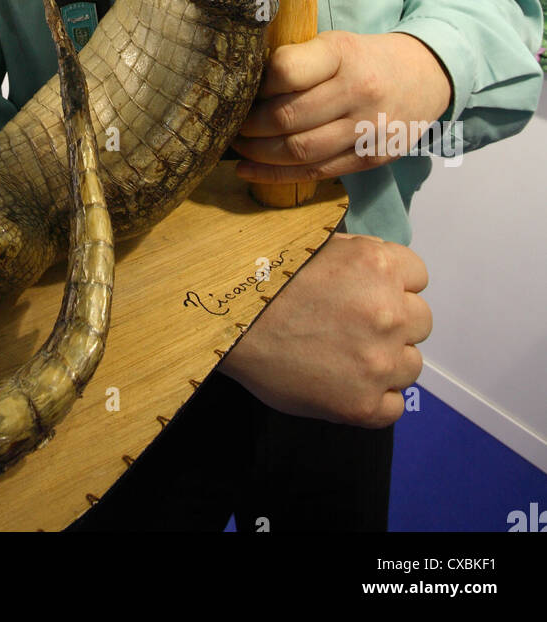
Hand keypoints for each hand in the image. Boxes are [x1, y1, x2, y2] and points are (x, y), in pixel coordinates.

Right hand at [219, 233, 431, 426]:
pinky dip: (375, 399)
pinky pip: (394, 406)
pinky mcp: (365, 406)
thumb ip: (361, 256)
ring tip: (346, 356)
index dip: (394, 284)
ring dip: (387, 361)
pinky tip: (345, 384)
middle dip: (395, 322)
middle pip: (421, 320)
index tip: (370, 293)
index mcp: (379, 266)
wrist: (231, 326)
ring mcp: (380, 363)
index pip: (418, 276)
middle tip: (355, 326)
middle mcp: (390, 312)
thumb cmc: (268, 280)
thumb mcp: (318, 246)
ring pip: (411, 365)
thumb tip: (385, 269)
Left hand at [231, 29, 452, 183]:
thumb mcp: (334, 43)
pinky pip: (317, 172)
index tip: (242, 89)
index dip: (256, 85)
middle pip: (287, 117)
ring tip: (239, 146)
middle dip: (249, 125)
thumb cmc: (365, 58)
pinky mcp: (373, 158)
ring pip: (300, 150)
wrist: (425, 77)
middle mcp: (359, 91)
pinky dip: (277, 175)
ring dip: (259, 153)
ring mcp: (369, 129)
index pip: (285, 70)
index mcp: (343, 53)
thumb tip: (243, 87)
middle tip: (230, 124)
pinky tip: (250, 170)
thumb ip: (297, 60)